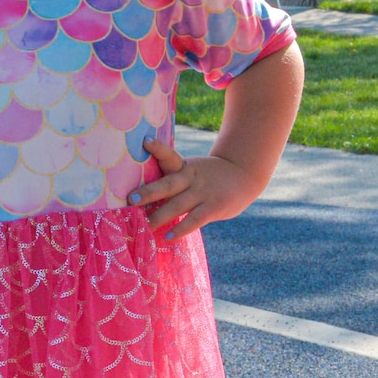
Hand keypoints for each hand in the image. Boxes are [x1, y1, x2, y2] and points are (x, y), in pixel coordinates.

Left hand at [132, 137, 259, 240]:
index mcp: (185, 167)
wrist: (245, 175)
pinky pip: (195, 219)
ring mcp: (203, 193)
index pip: (170, 155)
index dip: (158, 148)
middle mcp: (191, 178)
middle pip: (168, 184)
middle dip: (149, 192)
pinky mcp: (214, 207)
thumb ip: (174, 180)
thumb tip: (143, 197)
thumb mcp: (193, 170)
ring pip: (178, 204)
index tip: (145, 142)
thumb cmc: (210, 176)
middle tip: (131, 199)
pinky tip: (168, 236)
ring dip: (160, 215)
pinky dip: (181, 228)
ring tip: (144, 225)